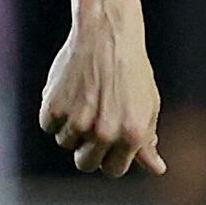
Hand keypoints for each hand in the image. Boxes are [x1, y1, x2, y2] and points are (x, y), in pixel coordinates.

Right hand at [37, 13, 165, 175]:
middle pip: (85, 164)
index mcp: (131, 135)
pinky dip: (54, 112)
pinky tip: (69, 92)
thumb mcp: (148, 106)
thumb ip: (147, 141)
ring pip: (65, 143)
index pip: (113, 170)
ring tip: (84, 99)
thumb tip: (157, 169)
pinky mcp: (54, 107)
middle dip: (88, 150)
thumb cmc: (132, 70)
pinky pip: (48, 125)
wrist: (107, 34)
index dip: (109, 158)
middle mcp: (104, 132)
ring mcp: (77, 121)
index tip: (108, 144)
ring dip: (71, 127)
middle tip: (92, 125)